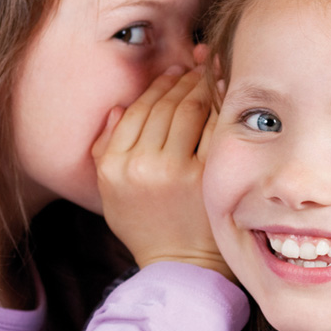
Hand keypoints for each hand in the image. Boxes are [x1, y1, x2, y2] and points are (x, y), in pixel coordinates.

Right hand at [92, 68, 231, 280]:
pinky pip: (212, 128)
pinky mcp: (205, 178)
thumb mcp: (111, 191)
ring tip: (208, 73)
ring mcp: (174, 172)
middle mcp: (141, 166)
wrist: (179, 264)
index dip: (157, 85)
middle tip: (194, 66)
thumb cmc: (146, 225)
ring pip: (188, 110)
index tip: (172, 72)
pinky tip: (225, 93)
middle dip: (182, 78)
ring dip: (200, 84)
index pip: (137, 110)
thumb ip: (106, 148)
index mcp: (114, 166)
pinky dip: (220, 105)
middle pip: (164, 105)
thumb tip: (120, 107)